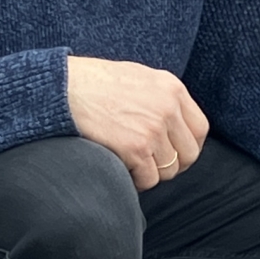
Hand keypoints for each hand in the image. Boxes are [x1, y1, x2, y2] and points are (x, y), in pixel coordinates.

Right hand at [67, 56, 209, 188]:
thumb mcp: (136, 78)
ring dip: (150, 173)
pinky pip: (148, 179)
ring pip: (168, 170)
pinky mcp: (135, 148)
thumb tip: (173, 126)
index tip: (172, 154)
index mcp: (172, 88)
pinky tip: (120, 168)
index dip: (187, 147)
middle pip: (189, 154)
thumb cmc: (91, 83)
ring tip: (130, 163)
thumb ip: (159, 98)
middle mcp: (168, 107)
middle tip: (150, 165)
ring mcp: (153, 128)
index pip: (199, 129)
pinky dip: (136, 181)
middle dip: (171, 164)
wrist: (60, 87)